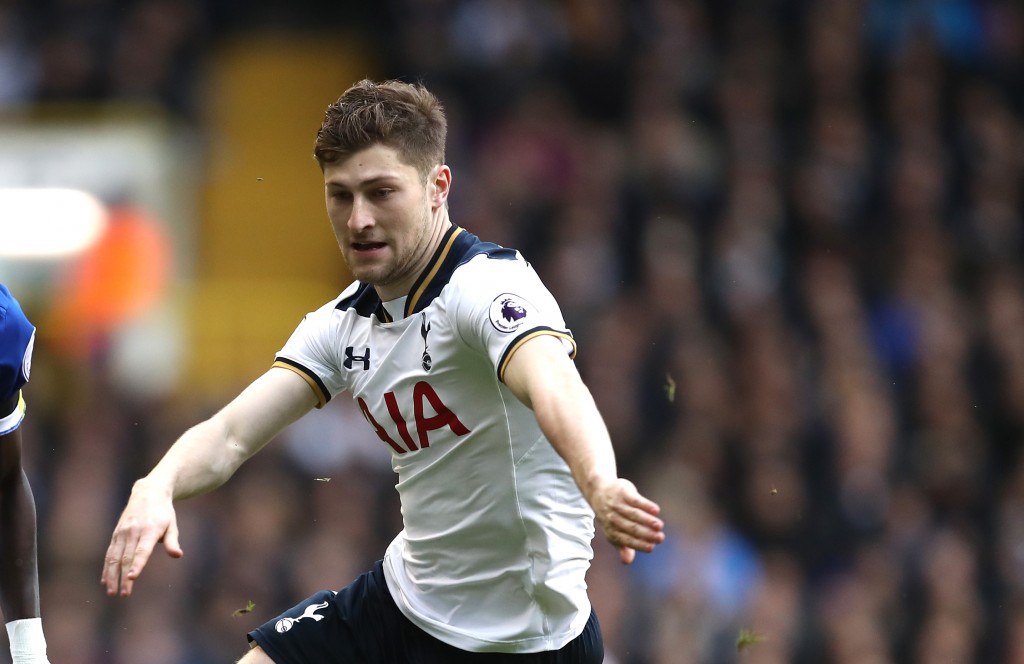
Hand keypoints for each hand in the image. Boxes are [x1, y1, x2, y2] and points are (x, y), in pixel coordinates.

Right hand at [101, 480, 182, 596]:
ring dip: (112, 576)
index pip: (142, 551)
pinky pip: (110, 553)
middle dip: (124, 578)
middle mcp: (133, 531)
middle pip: (127, 558)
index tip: (132, 578)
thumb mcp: (172, 524)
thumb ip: (172, 541)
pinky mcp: (116, 534)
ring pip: (114, 557)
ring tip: (111, 592)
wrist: (148, 493)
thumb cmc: (163, 512)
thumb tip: (178, 555)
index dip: (137, 565)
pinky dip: (106, 568)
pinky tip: (105, 581)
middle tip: (124, 594)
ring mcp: (122, 532)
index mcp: (149, 529)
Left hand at [590, 478, 664, 563]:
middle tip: (660, 538)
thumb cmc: (612, 515)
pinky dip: (646, 505)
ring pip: (634, 514)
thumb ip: (623, 546)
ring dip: (648, 520)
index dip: (638, 544)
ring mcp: (617, 504)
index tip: (651, 548)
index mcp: (611, 530)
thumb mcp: (614, 531)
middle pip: (631, 527)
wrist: (599, 490)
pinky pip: (635, 500)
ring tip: (659, 526)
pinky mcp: (623, 492)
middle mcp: (612, 518)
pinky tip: (656, 511)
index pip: (626, 539)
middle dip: (646, 534)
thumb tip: (627, 562)